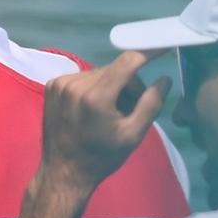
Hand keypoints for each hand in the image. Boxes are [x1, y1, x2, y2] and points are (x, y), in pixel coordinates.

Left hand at [37, 51, 170, 200]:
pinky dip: (94, 88)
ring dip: (111, 87)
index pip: (128, 61)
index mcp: (96, 98)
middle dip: (128, 86)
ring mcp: (60, 83)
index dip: (148, 52)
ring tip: (108, 114)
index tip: (164, 46)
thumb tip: (165, 78)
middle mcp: (75, 84)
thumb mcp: (133, 135)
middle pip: (116, 70)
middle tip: (129, 111)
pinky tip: (92, 110)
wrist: (63, 172)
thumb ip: (152, 103)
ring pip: (100, 73)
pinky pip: (84, 77)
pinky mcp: (52, 85)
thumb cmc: (101, 157)